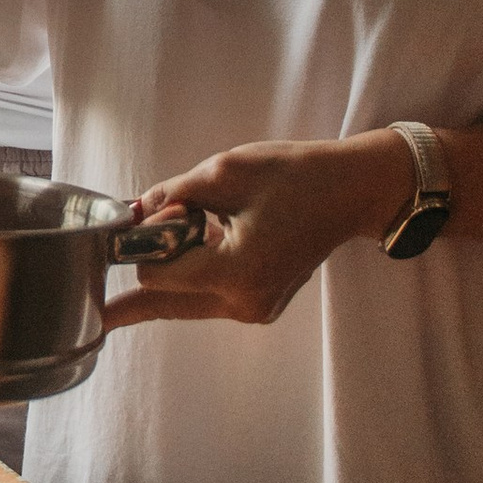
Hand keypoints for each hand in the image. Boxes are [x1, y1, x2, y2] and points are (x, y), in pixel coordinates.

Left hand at [106, 133, 411, 327]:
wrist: (350, 190)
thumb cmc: (295, 176)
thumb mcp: (223, 172)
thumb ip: (170, 195)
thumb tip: (131, 213)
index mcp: (236, 274)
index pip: (155, 276)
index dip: (145, 242)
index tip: (156, 210)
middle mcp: (244, 304)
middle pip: (163, 300)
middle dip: (149, 263)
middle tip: (133, 234)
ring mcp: (254, 310)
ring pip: (182, 302)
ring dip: (171, 268)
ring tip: (179, 226)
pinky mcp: (260, 304)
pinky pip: (207, 296)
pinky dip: (193, 271)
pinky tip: (197, 239)